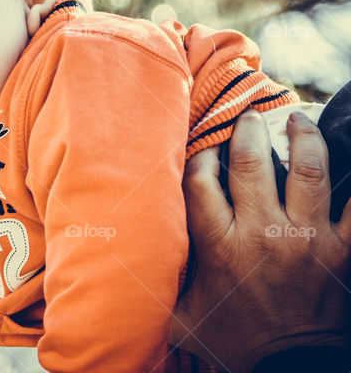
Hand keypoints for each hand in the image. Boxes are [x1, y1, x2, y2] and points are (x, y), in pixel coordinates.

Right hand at [170, 110, 350, 371]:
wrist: (290, 367)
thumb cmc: (236, 342)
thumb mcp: (185, 316)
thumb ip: (165, 284)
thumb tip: (134, 268)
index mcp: (218, 245)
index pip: (201, 181)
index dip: (201, 155)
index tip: (206, 146)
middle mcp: (261, 232)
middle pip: (250, 162)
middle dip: (247, 129)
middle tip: (249, 117)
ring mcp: (305, 238)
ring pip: (306, 169)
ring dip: (301, 137)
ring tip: (296, 119)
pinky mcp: (340, 250)